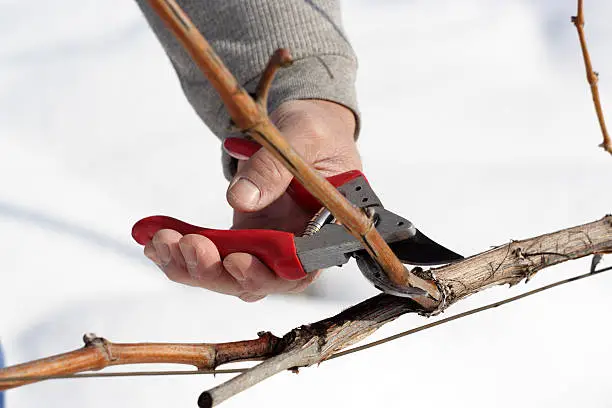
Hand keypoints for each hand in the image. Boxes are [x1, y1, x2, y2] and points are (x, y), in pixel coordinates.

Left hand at [144, 99, 360, 300]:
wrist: (302, 128)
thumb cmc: (317, 131)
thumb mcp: (304, 136)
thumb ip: (276, 167)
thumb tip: (240, 199)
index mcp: (324, 231)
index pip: (299, 271)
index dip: (266, 275)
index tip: (234, 260)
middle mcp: (295, 248)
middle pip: (257, 281)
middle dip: (217, 271)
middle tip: (187, 245)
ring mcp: (266, 246)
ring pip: (228, 276)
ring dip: (192, 266)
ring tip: (161, 241)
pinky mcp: (243, 238)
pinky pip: (212, 255)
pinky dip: (182, 252)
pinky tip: (156, 238)